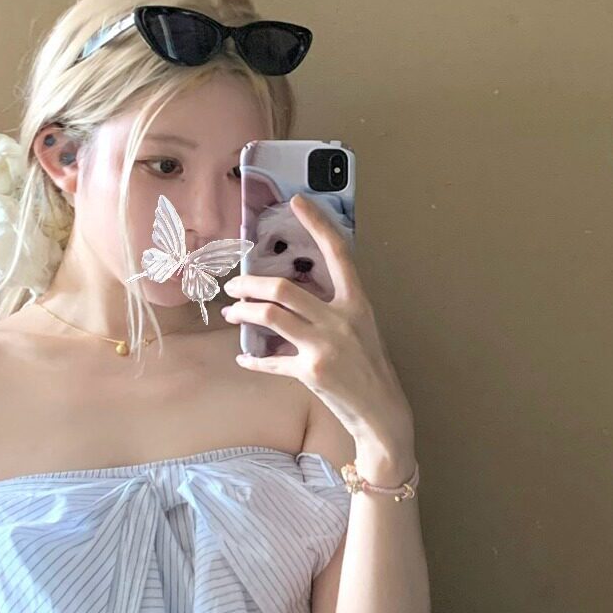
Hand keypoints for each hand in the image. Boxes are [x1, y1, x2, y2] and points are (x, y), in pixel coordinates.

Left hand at [220, 193, 412, 450]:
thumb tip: (293, 294)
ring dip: (243, 313)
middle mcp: (341, 319)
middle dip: (250, 284)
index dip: (318, 223)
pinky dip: (253, 359)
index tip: (298, 201)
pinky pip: (271, 361)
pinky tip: (244, 357)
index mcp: (357, 302)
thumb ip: (332, 308)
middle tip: (233, 286)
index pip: (338, 253)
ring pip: (271, 317)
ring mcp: (325, 346)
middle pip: (284, 288)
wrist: (381, 411)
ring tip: (231, 313)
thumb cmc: (369, 367)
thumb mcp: (360, 328)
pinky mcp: (311, 372)